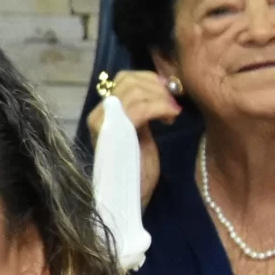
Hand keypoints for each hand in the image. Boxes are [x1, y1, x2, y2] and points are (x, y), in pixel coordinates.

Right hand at [87, 69, 179, 203]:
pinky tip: (172, 118)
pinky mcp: (115, 133)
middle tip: (175, 100)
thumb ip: (143, 110)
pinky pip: (139, 107)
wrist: (129, 196)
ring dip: (161, 97)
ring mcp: (105, 124)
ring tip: (174, 112)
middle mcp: (98, 115)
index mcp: (103, 113)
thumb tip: (163, 88)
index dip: (149, 77)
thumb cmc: (137, 168)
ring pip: (133, 90)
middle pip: (127, 79)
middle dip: (157, 85)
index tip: (170, 90)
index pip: (122, 78)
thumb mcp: (141, 132)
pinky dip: (161, 107)